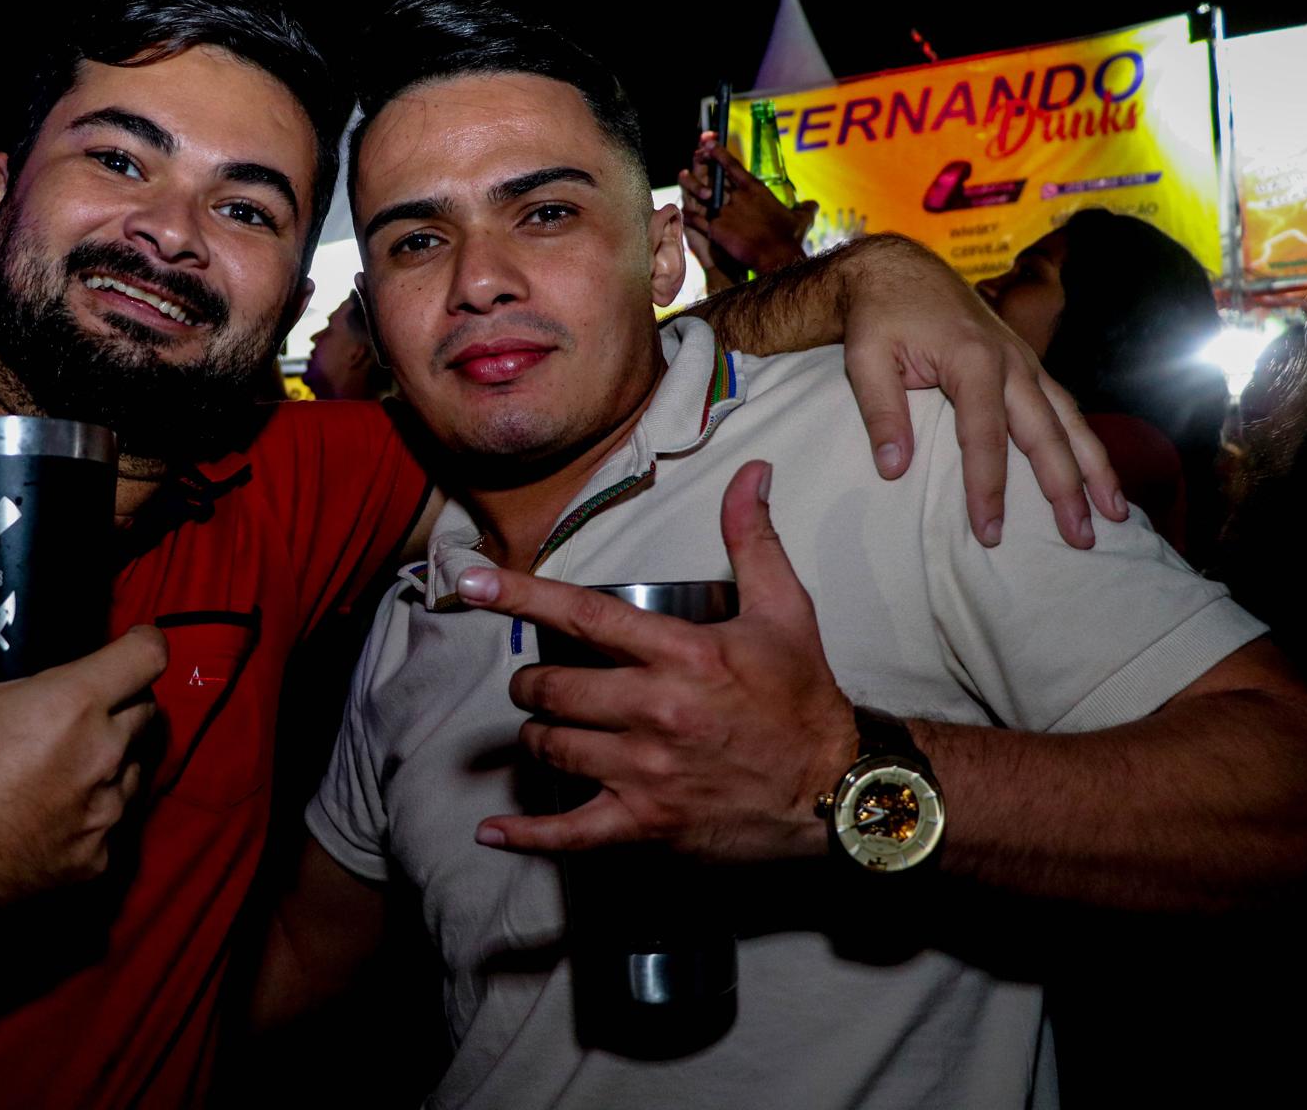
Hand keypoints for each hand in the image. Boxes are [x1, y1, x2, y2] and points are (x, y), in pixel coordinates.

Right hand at [0, 622, 165, 928]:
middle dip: (128, 704)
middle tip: (95, 706)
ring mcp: (104, 812)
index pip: (147, 657)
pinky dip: (96, 814)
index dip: (144, 643)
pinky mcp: (96, 859)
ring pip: (137, 771)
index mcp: (73, 704)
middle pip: (148, 714)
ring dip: (118, 760)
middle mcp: (102, 754)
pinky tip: (63, 812)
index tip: (134, 643)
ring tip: (79, 760)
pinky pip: (114, 826)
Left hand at [461, 461, 855, 861]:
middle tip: (539, 682)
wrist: (838, 792)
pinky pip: (572, 832)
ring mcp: (647, 772)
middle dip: (533, 682)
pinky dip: (527, 834)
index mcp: (681, 654)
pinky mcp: (647, 823)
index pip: (582, 615)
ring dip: (537, 735)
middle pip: (553, 687)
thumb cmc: (805, 700)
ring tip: (545, 728)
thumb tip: (751, 472)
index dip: (518, 595)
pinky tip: (491, 831)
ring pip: (552, 747)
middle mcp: (655, 711)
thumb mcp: (785, 612)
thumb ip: (753, 540)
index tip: (468, 582)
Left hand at [678, 133, 812, 277]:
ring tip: (682, 176)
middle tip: (694, 155)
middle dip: (703, 164)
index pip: (733, 166)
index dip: (719, 153)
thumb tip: (814, 205)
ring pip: (700, 194)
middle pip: (714, 176)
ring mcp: (725, 212)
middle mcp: (737, 196)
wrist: (776, 256)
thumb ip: (806, 209)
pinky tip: (681, 211)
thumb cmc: (790, 238)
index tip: (708, 142)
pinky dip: (688, 215)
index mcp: (755, 189)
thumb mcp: (801, 220)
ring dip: (691, 185)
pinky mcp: (715, 229)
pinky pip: (696, 219)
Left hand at [833, 236, 1128, 547]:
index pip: (984, 437)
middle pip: (1047, 433)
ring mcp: (1025, 361)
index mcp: (973, 360)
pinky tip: (1096, 472)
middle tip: (1081, 539)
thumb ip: (880, 412)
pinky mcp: (1026, 363)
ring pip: (1070, 419)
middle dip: (1067, 488)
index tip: (991, 533)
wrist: (897, 269)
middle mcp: (1012, 361)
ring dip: (1095, 467)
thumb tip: (893, 469)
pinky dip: (1084, 441)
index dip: (988, 488)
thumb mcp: (864, 358)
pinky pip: (1064, 406)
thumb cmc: (879, 315)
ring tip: (1116, 513)